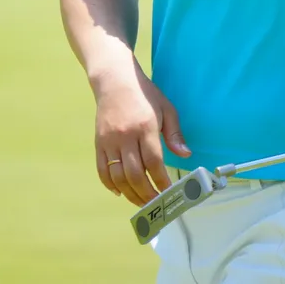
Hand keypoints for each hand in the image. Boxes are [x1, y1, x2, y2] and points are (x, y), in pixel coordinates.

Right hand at [94, 64, 190, 207]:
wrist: (114, 80)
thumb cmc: (144, 94)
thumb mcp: (166, 109)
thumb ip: (175, 134)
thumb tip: (186, 156)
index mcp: (145, 127)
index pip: (154, 162)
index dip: (162, 181)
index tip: (170, 193)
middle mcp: (125, 136)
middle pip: (135, 174)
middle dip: (147, 194)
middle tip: (157, 204)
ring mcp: (109, 140)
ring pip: (118, 176)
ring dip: (130, 194)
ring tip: (142, 202)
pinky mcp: (98, 143)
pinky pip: (102, 170)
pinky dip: (110, 185)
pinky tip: (120, 192)